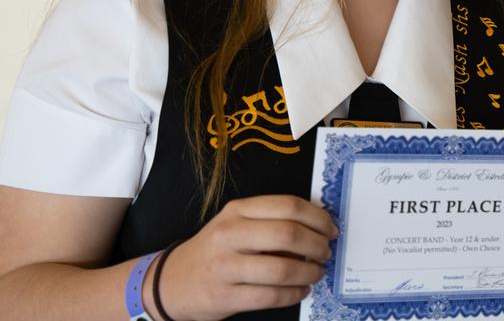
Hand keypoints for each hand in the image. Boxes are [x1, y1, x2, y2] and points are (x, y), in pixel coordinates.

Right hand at [152, 195, 337, 320]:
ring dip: (309, 273)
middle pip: (288, 235)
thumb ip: (271, 220)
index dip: (318, 217)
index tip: (331, 228)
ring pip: (282, 269)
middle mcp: (229, 235)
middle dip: (317, 245)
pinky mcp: (224, 297)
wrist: (172, 282)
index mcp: (237, 211)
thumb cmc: (216, 250)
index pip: (288, 206)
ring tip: (316, 273)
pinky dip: (295, 294)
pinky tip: (301, 290)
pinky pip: (271, 296)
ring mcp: (225, 267)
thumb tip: (319, 228)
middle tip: (326, 252)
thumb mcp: (236, 224)